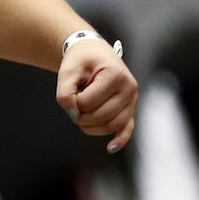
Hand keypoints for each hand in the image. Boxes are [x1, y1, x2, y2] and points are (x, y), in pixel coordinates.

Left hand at [56, 38, 137, 152]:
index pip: (90, 101)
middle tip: (71, 107)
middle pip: (103, 116)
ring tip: (80, 116)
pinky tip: (110, 148)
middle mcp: (129, 88)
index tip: (69, 92)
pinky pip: (128, 128)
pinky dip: (119, 139)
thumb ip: (65, 93)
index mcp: (115, 75)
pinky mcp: (130, 108)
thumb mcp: (67, 70)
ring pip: (114, 125)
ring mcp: (132, 100)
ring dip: (92, 127)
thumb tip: (74, 116)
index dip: (74, 102)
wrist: (93, 51)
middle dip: (82, 117)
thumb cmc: (80, 59)